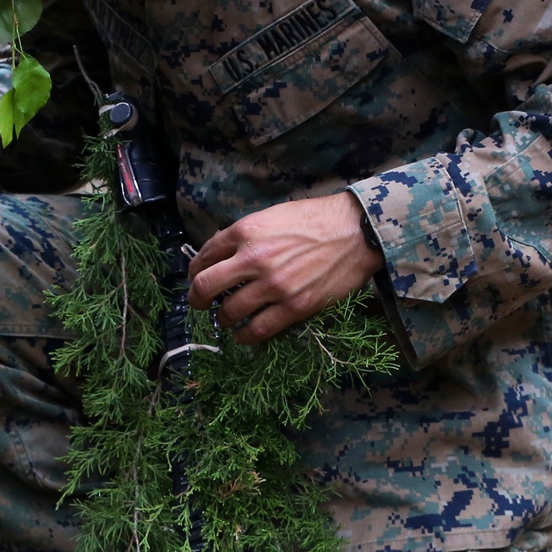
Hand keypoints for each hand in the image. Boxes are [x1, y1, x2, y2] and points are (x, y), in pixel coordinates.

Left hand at [186, 192, 383, 344]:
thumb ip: (245, 234)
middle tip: (200, 303)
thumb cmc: (316, 219)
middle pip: (206, 286)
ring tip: (225, 318)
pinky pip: (257, 330)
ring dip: (222, 318)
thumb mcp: (272, 215)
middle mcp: (254, 259)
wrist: (356, 232)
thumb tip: (221, 252)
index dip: (195, 270)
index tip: (197, 278)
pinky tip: (242, 335)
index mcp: (246, 231)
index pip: (205, 255)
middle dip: (197, 298)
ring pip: (229, 312)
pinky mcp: (294, 307)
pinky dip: (244, 336)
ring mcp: (273, 285)